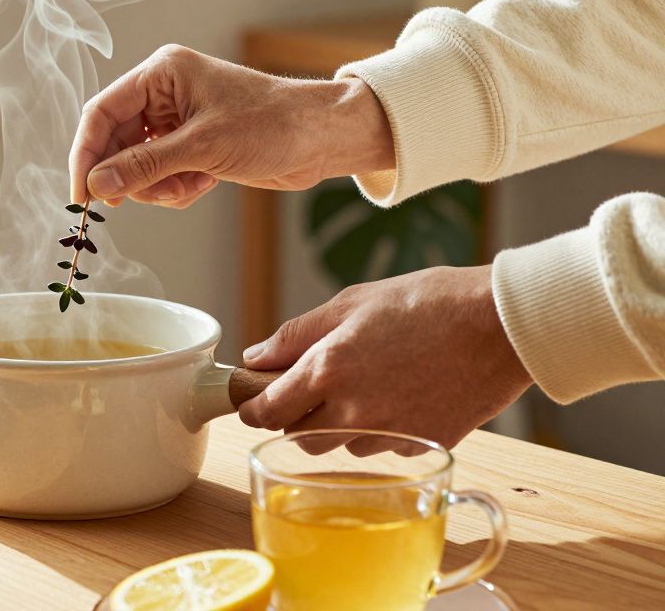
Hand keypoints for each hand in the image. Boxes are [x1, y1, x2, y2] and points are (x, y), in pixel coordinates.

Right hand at [69, 44, 393, 206]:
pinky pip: (160, 175)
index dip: (86, 155)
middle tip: (133, 200)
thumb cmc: (271, 125)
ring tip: (188, 187)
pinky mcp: (192, 146)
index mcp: (162, 74)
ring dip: (155, 186)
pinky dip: (174, 189)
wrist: (321, 140)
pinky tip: (202, 186)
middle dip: (129, 175)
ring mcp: (177, 121)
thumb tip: (97, 183)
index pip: (101, 113)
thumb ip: (145, 165)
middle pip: (115, 142)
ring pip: (137, 164)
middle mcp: (164, 94)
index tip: (81, 195)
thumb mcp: (202, 147)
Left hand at [236, 266, 532, 448]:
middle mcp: (352, 411)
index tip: (249, 403)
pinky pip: (382, 448)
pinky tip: (399, 397)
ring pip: (341, 447)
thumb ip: (296, 335)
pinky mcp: (420, 446)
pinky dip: (379, 430)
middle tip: (310, 389)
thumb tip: (255, 357)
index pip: (268, 411)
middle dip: (296, 418)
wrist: (502, 326)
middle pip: (300, 438)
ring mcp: (387, 433)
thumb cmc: (429, 303)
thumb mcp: (351, 303)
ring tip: (366, 385)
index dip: (252, 409)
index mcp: (328, 370)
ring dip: (339, 425)